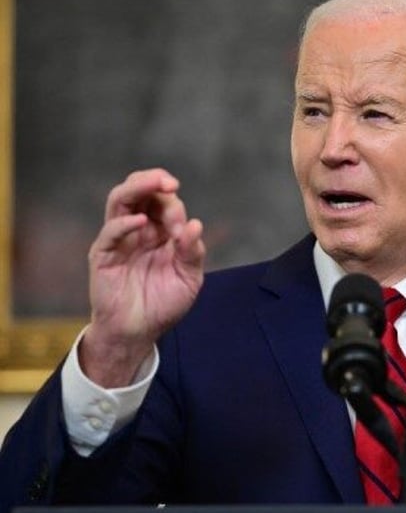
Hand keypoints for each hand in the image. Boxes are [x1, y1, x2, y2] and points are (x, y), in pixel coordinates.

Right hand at [81, 169, 205, 386]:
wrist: (138, 332)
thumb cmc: (163, 304)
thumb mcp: (188, 279)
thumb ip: (192, 253)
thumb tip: (195, 225)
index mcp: (161, 232)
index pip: (165, 202)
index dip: (175, 207)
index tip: (182, 230)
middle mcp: (139, 230)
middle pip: (140, 191)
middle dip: (155, 180)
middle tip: (170, 182)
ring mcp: (120, 239)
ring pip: (121, 200)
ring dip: (138, 188)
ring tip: (156, 183)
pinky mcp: (104, 255)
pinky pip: (110, 232)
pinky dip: (125, 223)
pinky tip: (141, 222)